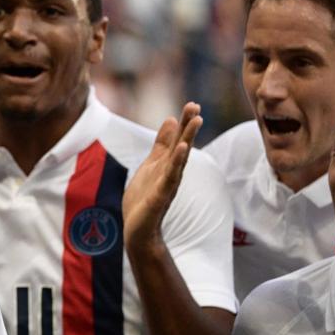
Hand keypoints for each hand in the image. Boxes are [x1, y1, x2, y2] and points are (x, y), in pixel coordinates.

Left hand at [123, 102, 201, 251]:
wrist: (138, 230)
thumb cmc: (144, 198)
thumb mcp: (151, 165)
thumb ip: (160, 145)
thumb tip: (171, 120)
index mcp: (167, 165)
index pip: (177, 140)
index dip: (183, 123)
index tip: (192, 104)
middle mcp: (171, 172)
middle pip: (181, 145)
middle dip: (188, 126)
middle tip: (195, 106)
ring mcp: (167, 184)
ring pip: (179, 158)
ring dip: (187, 139)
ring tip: (195, 121)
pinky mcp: (160, 196)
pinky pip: (170, 177)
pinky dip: (176, 162)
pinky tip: (181, 149)